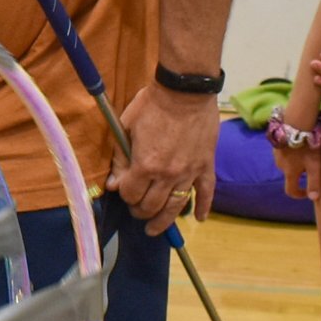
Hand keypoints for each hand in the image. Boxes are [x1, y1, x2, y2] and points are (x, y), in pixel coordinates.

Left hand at [109, 83, 219, 235]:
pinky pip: (206, 192)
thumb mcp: (126, 128)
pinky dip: (204, 207)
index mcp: (146, 165)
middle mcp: (168, 174)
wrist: (185, 91)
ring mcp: (189, 172)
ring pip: (175, 206)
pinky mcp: (206, 165)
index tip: (123, 188)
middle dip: (140, 211)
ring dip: (163, 221)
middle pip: (151, 206)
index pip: (130, 193)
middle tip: (136, 210)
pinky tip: (199, 219)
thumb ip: (119, 159)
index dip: (123, 193)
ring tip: (155, 229)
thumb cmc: (152, 105)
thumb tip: (113, 184)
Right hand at [276, 140, 320, 202]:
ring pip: (286, 163)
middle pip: (289, 175)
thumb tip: (313, 198)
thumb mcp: (314, 165)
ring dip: (294, 163)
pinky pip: (283, 153)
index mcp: (289, 173)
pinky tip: (297, 145)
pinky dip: (290, 153)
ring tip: (305, 154)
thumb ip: (314, 182)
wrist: (295, 123)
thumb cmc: (307, 146)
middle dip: (299, 174)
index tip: (306, 193)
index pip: (290, 190)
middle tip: (310, 167)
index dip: (298, 194)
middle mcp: (280, 166)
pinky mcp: (276, 143)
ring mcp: (276, 154)